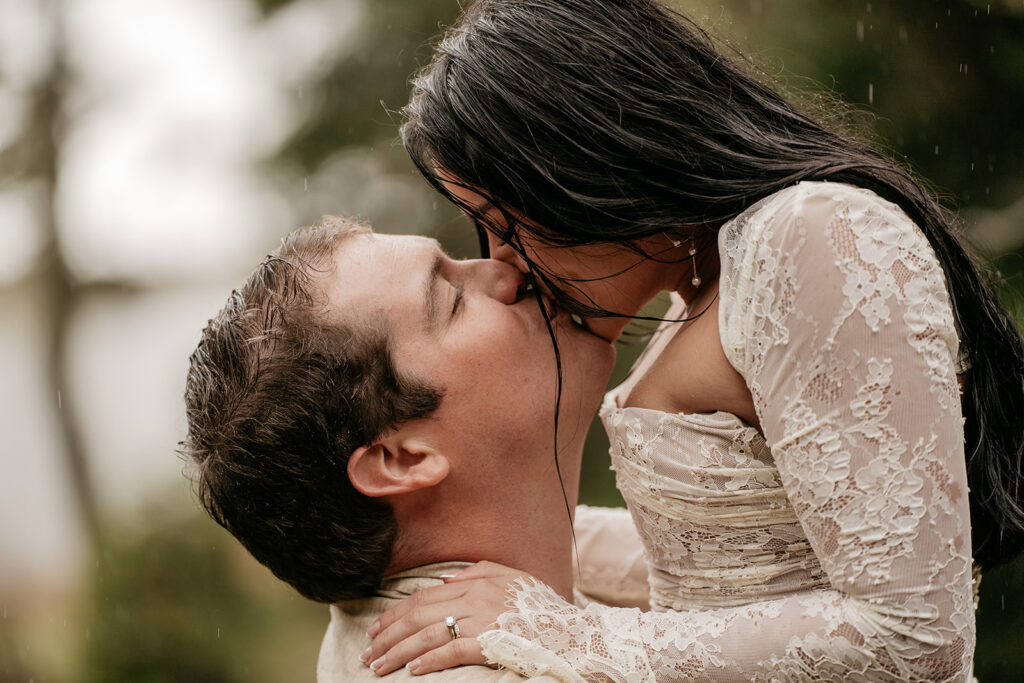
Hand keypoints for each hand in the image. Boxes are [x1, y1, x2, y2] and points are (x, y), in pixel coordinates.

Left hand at [361, 561, 531, 675]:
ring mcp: (480, 622)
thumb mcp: (511, 576)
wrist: (571, 630)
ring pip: (428, 635)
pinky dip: (430, 660)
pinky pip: (451, 651)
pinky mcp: (489, 644)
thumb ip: (477, 571)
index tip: (377, 629)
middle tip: (368, 651)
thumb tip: (445, 577)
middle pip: (418, 615)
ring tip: (378, 665)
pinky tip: (413, 671)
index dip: (396, 613)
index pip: (423, 596)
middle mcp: (473, 599)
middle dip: (388, 634)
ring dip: (398, 652)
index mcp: (474, 583)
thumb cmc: (541, 605)